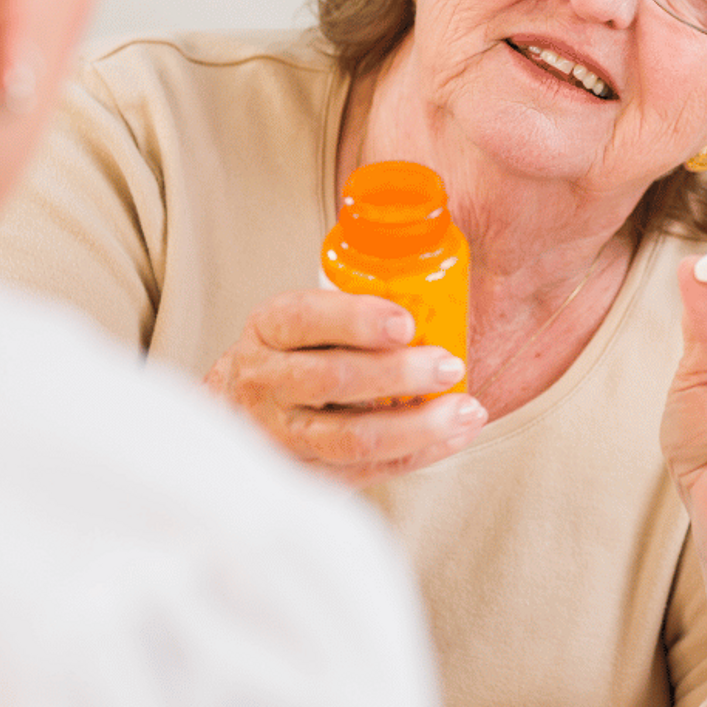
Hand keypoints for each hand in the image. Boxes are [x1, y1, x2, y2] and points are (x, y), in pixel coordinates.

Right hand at [205, 288, 486, 484]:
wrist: (241, 412)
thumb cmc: (297, 351)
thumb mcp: (307, 314)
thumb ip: (359, 286)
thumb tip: (429, 229)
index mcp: (269, 329)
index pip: (304, 319)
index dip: (356, 320)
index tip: (406, 322)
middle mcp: (266, 383)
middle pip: (332, 380)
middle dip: (398, 374)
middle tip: (449, 364)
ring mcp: (281, 436)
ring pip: (351, 438)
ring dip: (417, 426)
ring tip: (465, 409)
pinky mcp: (307, 477)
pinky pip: (368, 472)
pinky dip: (419, 455)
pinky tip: (456, 434)